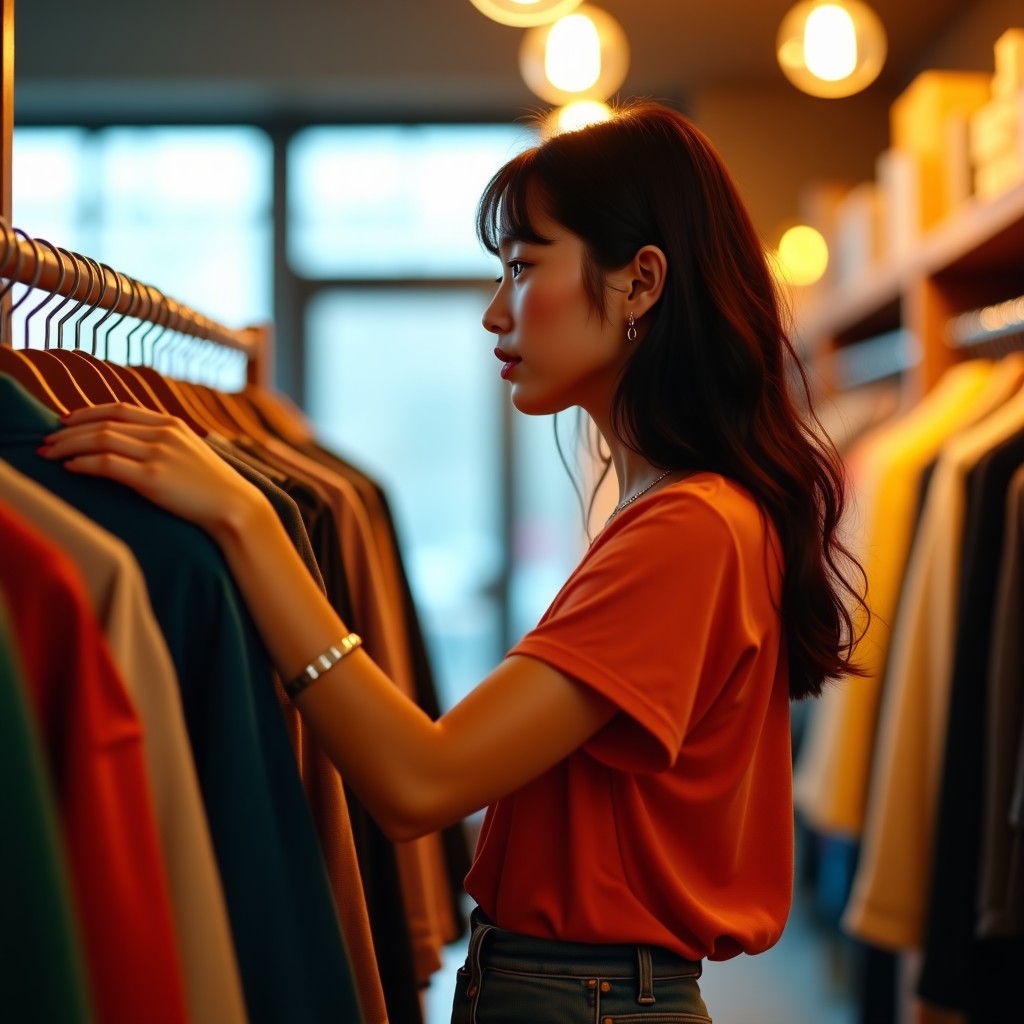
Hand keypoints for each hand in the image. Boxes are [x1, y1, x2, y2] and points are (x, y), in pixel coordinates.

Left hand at [39, 403, 264, 537]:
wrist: (235, 506)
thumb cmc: (212, 486)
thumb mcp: (189, 453)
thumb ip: (163, 442)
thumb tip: (130, 445)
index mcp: (171, 424)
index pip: (119, 408)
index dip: (87, 412)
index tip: (64, 421)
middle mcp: (163, 433)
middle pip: (103, 423)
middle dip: (68, 431)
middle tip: (46, 440)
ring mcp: (158, 454)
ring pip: (100, 440)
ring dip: (68, 446)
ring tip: (49, 454)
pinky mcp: (152, 478)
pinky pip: (106, 464)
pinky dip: (83, 464)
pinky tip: (70, 468)